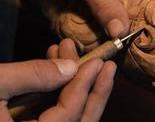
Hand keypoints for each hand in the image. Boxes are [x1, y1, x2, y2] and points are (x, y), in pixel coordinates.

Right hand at [0, 39, 115, 120]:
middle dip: (96, 92)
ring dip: (77, 84)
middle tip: (107, 66)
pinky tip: (58, 63)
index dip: (84, 88)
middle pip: (80, 120)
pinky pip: (55, 109)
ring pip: (71, 115)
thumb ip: (33, 75)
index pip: (69, 117)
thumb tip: (70, 67)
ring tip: (74, 54)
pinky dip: (60, 86)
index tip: (97, 63)